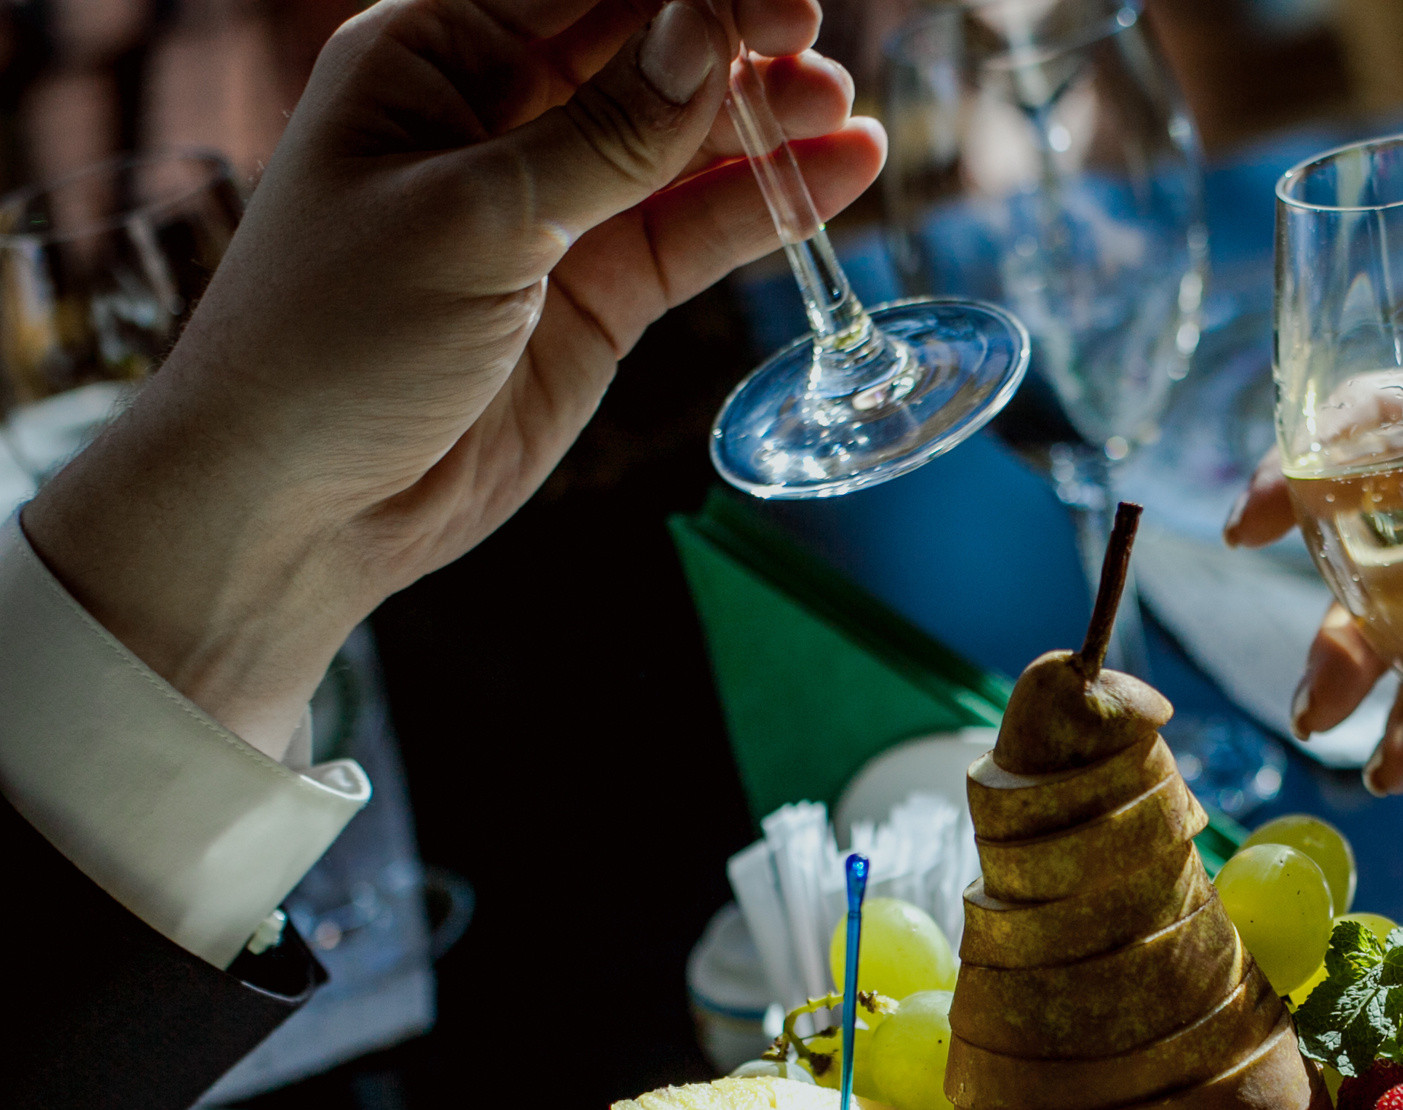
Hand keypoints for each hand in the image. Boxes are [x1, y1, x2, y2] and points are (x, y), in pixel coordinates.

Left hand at [24, 0, 882, 757]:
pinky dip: (765, 206)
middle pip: (639, 52)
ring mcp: (553, 210)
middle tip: (812, 39)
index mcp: (428, 58)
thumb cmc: (332, 339)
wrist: (297, 505)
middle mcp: (493, 118)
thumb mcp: (474, 220)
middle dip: (729, 39)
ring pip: (681, 142)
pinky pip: (695, 232)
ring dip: (762, 121)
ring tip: (841, 110)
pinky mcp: (597, 295)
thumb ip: (605, 137)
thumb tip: (704, 32)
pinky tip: (836, 174)